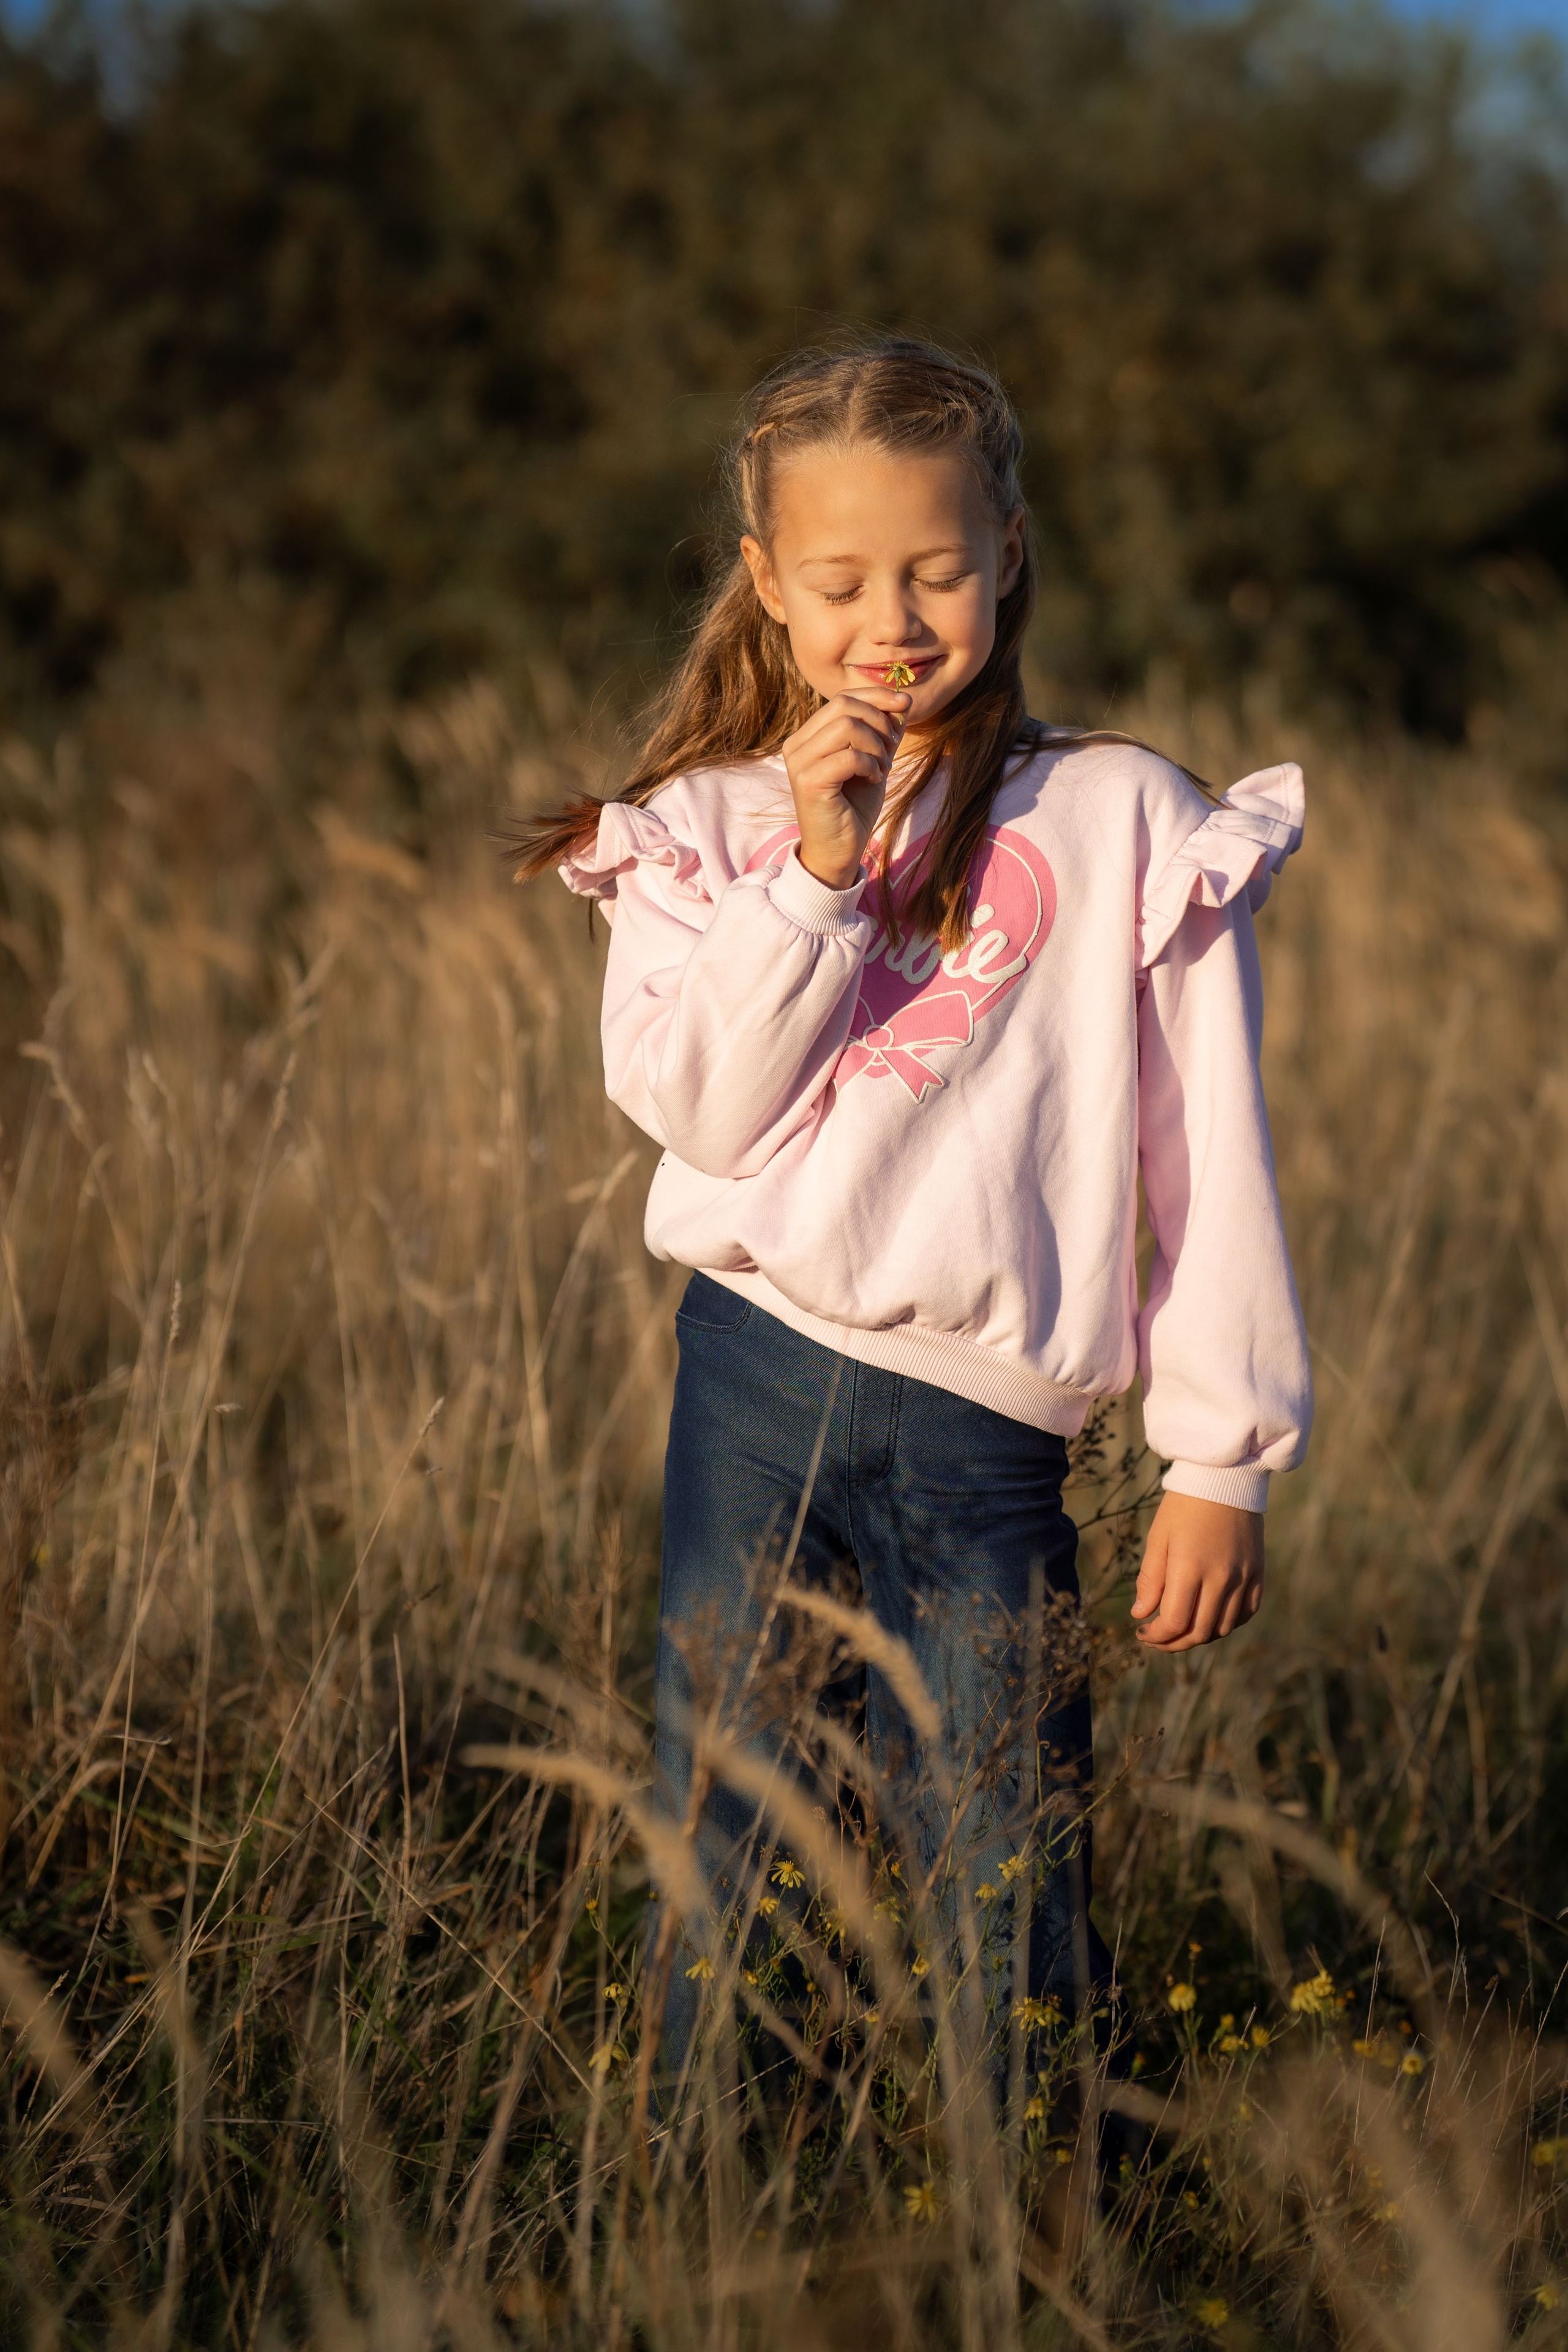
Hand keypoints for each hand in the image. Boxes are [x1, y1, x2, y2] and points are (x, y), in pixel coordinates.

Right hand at [781, 685, 910, 888]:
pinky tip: (873, 779)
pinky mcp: (808, 782)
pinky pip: (849, 756)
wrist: (839, 851)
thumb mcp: (874, 761)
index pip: (842, 698)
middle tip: (891, 750)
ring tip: (881, 768)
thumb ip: (883, 732)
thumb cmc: (854, 807)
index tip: (905, 704)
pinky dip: (870, 765)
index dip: (877, 696)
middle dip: (879, 721)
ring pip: (847, 726)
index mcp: (808, 736)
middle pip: (843, 705)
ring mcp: (799, 763)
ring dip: (876, 745)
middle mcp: (796, 745)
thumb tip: (904, 699)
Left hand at [1130, 1493, 1263, 1651]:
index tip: (1142, 1631)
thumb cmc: (1184, 1506)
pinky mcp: (1257, 1574)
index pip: (1174, 1622)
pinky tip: (1210, 1616)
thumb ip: (1150, 1579)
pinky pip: (1245, 1613)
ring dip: (1199, 1636)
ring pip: (1222, 1628)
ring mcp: (1243, 1578)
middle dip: (1174, 1643)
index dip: (1155, 1636)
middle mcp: (1220, 1578)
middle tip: (1158, 1638)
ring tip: (1182, 1627)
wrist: (1225, 1479)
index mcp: (1190, 1568)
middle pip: (1199, 1633)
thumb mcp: (1158, 1538)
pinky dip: (1227, 1623)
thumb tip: (1141, 1615)